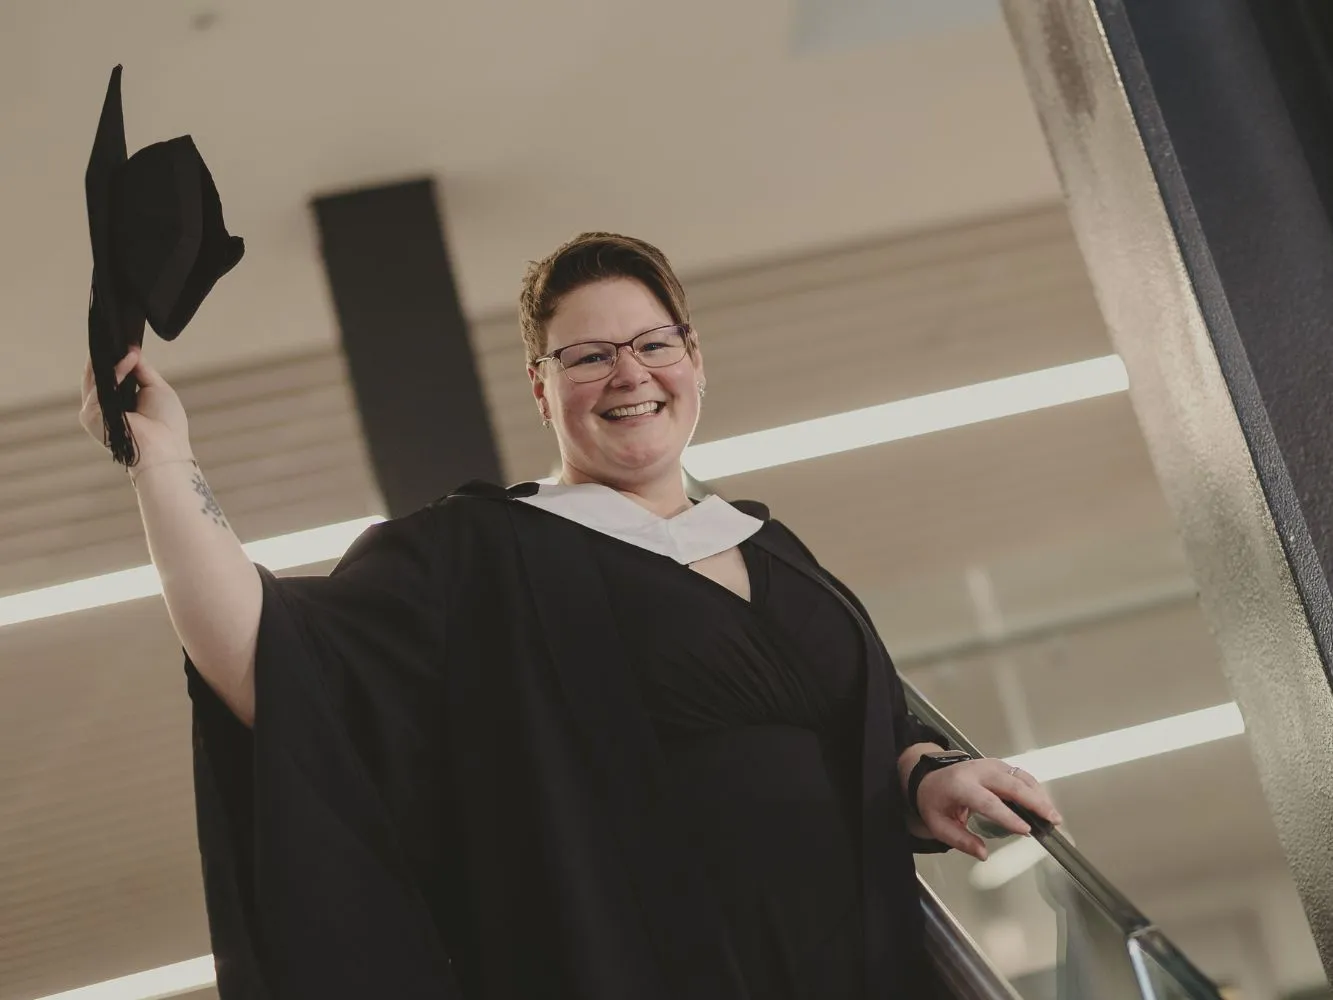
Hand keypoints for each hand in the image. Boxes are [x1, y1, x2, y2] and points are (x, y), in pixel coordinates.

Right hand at [80, 347, 192, 466]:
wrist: (165, 448)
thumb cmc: (166, 425)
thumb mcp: (156, 388)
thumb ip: (142, 370)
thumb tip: (132, 350)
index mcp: (118, 404)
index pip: (109, 378)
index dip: (113, 360)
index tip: (121, 341)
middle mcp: (103, 409)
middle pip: (97, 376)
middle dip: (107, 356)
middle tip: (114, 335)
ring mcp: (94, 413)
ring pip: (97, 378)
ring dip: (115, 362)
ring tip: (128, 349)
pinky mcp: (91, 415)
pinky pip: (100, 386)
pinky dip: (116, 372)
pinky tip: (128, 361)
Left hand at [914, 759, 1061, 860]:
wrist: (930, 776)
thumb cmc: (935, 802)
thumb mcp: (938, 824)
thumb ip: (960, 840)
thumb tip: (983, 854)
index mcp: (960, 785)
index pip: (987, 801)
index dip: (1008, 816)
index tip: (1026, 829)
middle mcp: (978, 771)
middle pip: (1011, 785)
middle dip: (1034, 802)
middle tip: (1052, 820)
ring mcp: (990, 765)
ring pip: (1020, 777)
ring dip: (1040, 796)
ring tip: (1053, 816)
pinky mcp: (999, 765)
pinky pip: (1021, 776)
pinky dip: (1035, 790)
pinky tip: (1044, 805)